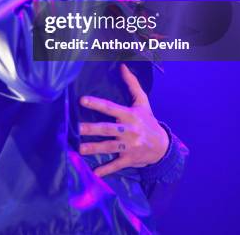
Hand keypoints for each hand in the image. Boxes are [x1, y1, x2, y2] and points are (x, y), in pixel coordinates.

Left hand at [79, 63, 168, 177]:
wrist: (163, 146)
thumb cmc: (149, 121)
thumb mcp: (142, 102)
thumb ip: (132, 84)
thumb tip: (122, 66)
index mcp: (130, 115)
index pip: (110, 108)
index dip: (97, 103)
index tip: (82, 100)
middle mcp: (129, 130)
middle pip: (107, 129)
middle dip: (91, 129)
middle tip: (75, 128)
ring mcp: (129, 146)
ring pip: (108, 147)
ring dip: (94, 148)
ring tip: (79, 149)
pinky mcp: (129, 160)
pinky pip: (116, 165)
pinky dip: (106, 170)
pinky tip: (94, 173)